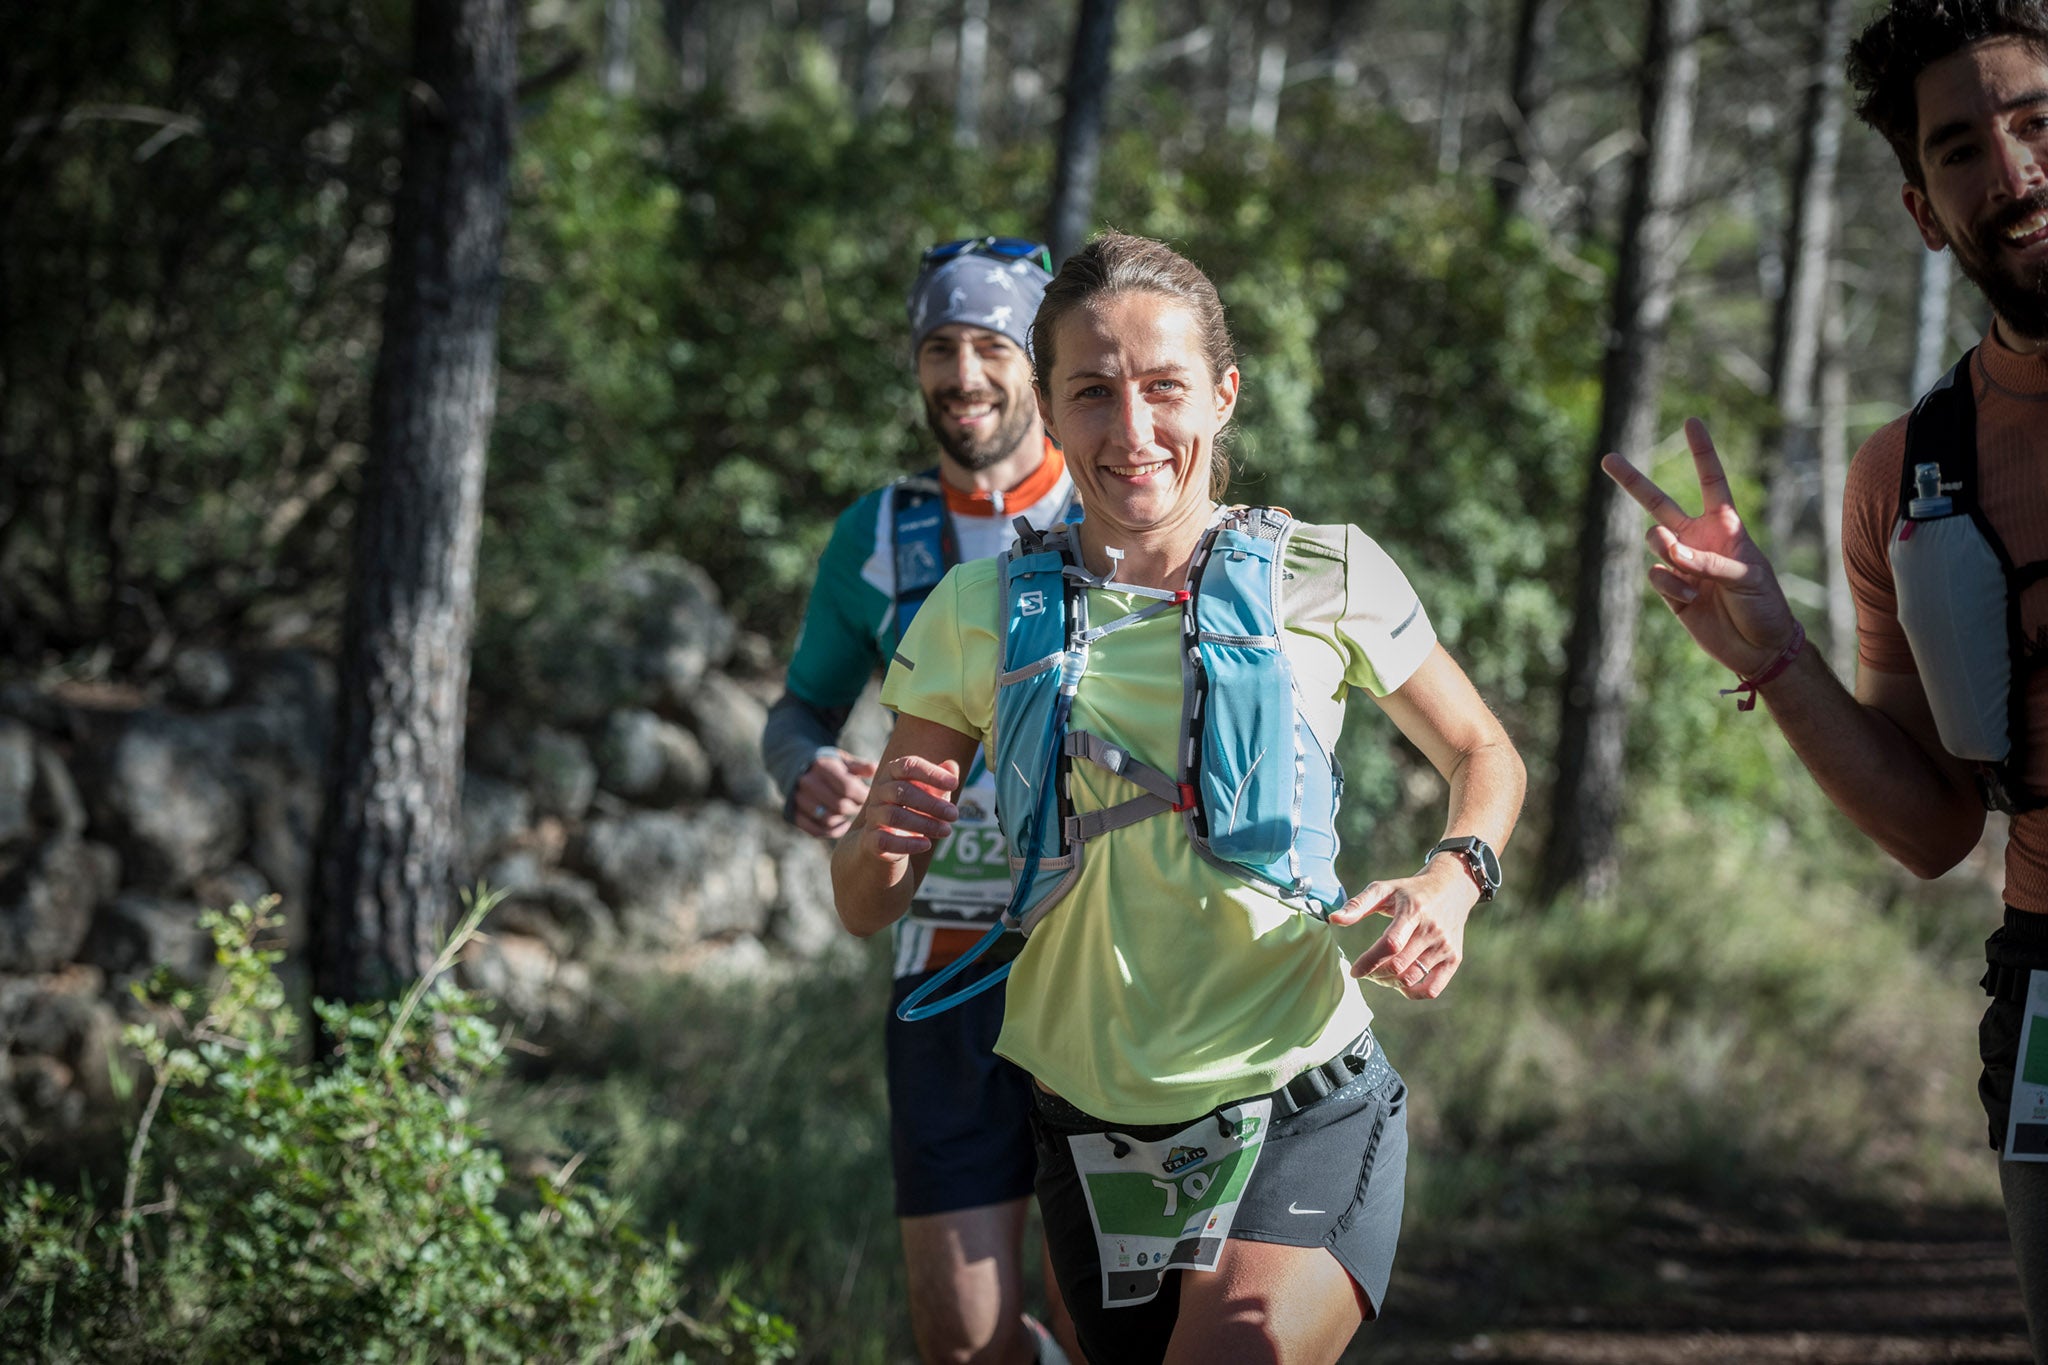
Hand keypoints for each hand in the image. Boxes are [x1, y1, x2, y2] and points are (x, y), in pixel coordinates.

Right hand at [793, 750, 877, 838]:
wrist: (796, 766)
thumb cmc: (828, 764)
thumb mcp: (842, 760)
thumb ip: (859, 766)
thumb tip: (875, 769)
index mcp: (822, 766)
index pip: (847, 788)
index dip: (862, 796)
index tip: (869, 796)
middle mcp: (807, 782)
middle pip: (838, 806)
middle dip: (854, 808)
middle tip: (862, 806)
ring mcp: (798, 799)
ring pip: (827, 819)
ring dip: (843, 820)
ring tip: (851, 813)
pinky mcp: (793, 813)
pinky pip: (815, 830)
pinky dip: (832, 832)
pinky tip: (843, 825)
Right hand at [850, 755, 961, 869]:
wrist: (890, 840)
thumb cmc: (916, 808)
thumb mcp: (932, 794)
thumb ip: (942, 780)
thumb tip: (951, 766)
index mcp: (892, 773)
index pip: (908, 766)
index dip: (931, 774)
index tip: (954, 785)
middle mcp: (879, 792)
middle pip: (902, 792)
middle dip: (932, 803)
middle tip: (954, 814)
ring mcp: (873, 815)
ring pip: (894, 816)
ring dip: (925, 824)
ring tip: (946, 830)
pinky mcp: (871, 839)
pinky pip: (885, 840)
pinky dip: (908, 843)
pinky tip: (927, 844)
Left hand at [1330, 858, 1477, 999]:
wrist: (1451, 889)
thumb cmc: (1410, 891)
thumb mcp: (1384, 889)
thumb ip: (1357, 904)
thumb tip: (1333, 919)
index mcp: (1413, 912)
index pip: (1390, 944)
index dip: (1368, 962)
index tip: (1354, 970)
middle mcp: (1432, 930)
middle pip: (1398, 966)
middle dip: (1375, 973)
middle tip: (1366, 971)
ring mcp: (1445, 946)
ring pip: (1411, 978)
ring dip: (1389, 983)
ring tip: (1380, 974)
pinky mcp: (1454, 959)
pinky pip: (1432, 989)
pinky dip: (1412, 993)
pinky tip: (1400, 983)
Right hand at [1601, 417, 1799, 677]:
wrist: (1758, 649)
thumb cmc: (1764, 605)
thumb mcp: (1747, 576)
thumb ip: (1706, 560)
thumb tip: (1665, 553)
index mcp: (1724, 527)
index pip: (1710, 481)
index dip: (1701, 452)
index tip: (1691, 421)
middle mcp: (1698, 540)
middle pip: (1659, 503)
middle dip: (1632, 481)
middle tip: (1607, 458)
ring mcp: (1681, 565)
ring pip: (1654, 541)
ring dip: (1665, 549)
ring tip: (1682, 565)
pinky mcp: (1669, 591)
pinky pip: (1656, 576)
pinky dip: (1670, 584)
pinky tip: (1690, 597)